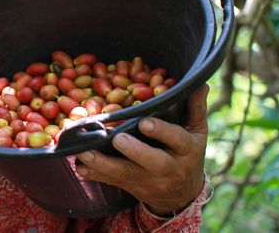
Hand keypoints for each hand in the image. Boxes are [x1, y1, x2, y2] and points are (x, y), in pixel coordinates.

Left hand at [75, 84, 208, 215]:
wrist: (181, 195)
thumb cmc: (187, 154)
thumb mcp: (196, 131)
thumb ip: (195, 107)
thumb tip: (199, 82)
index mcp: (186, 150)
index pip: (176, 139)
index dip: (161, 131)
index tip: (145, 121)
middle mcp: (168, 167)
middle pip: (151, 161)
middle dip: (133, 151)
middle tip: (116, 138)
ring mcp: (148, 180)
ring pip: (125, 173)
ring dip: (103, 163)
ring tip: (84, 151)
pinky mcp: (131, 187)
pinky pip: (111, 182)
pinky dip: (94, 174)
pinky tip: (79, 165)